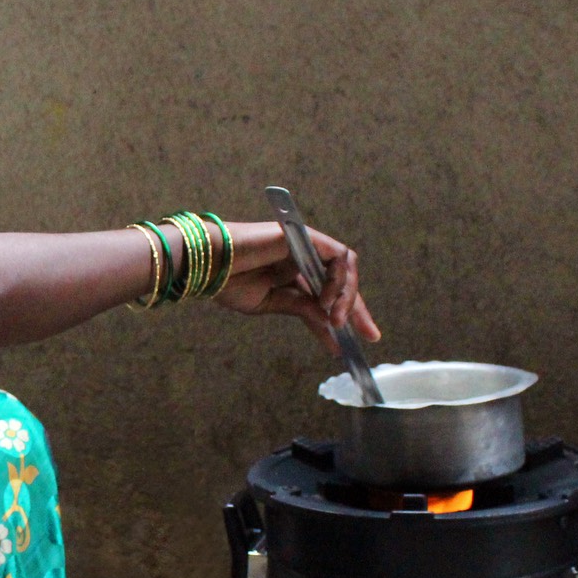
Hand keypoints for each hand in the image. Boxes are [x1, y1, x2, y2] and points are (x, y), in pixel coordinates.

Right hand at [215, 220, 380, 352]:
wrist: (208, 264)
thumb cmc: (229, 282)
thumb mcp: (273, 304)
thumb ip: (303, 310)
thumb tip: (332, 327)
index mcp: (292, 274)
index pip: (327, 296)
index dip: (344, 317)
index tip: (359, 340)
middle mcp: (303, 258)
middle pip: (341, 283)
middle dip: (357, 310)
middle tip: (369, 336)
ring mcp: (305, 246)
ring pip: (344, 269)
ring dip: (347, 297)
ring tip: (338, 322)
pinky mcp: (306, 236)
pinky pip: (336, 257)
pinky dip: (337, 280)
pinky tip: (326, 301)